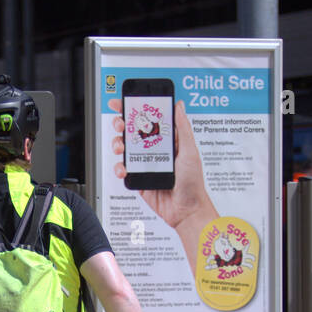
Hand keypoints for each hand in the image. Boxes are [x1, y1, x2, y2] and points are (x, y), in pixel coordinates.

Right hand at [111, 98, 217, 231]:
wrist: (186, 210)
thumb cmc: (193, 183)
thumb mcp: (190, 151)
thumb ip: (182, 128)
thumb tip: (178, 105)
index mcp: (167, 140)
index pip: (149, 119)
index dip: (135, 109)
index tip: (124, 101)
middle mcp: (155, 150)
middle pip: (133, 131)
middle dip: (122, 124)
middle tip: (121, 124)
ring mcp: (145, 164)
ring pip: (125, 148)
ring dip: (118, 144)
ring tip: (121, 147)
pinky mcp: (138, 179)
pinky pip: (124, 169)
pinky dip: (120, 168)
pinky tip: (125, 169)